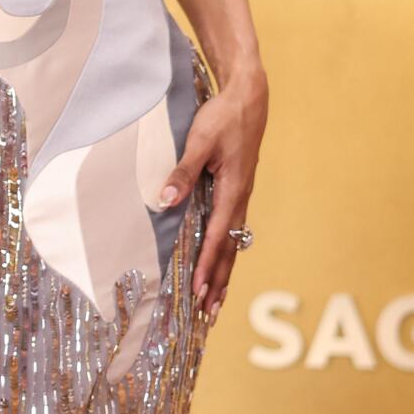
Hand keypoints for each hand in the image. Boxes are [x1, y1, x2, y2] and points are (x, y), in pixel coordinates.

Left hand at [158, 70, 266, 320]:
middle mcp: (241, 201)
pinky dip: (226, 254)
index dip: (205, 266)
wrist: (249, 99)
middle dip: (218, 283)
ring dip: (223, 274)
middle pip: (230, 251)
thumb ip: (182, 173)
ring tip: (215, 302)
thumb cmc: (223, 118)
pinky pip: (233, 232)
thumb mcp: (199, 142)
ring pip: (233, 245)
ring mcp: (242, 198)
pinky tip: (220, 265)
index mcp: (233, 192)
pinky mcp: (239, 193)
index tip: (196, 291)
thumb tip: (164, 202)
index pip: (217, 238)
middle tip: (208, 313)